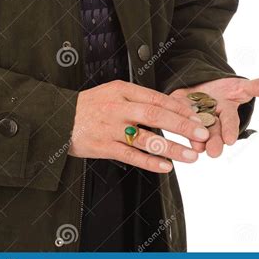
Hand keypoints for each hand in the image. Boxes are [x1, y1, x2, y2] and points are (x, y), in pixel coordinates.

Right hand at [68, 80, 209, 172]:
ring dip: (171, 148)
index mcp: (123, 91)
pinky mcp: (102, 147)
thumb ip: (138, 99)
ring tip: (191, 156)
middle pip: (156, 116)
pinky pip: (130, 156)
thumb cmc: (90, 106)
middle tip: (202, 134)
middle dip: (182, 126)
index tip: (198, 116)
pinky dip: (150, 162)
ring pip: (146, 139)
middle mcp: (118, 108)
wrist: (56, 118)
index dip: (180, 108)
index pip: (157, 98)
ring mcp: (110, 128)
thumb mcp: (113, 93)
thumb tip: (170, 109)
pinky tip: (166, 168)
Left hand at [170, 78, 258, 156]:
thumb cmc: (224, 90)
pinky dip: (174, 123)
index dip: (229, 130)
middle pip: (212, 132)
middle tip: (212, 153)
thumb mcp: (242, 86)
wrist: (200, 86)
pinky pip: (174, 117)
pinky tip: (172, 130)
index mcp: (225, 113)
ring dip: (195, 139)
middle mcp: (210, 120)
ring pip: (193, 130)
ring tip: (196, 148)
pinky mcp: (176, 111)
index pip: (229, 122)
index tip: (230, 140)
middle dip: (213, 142)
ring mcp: (192, 117)